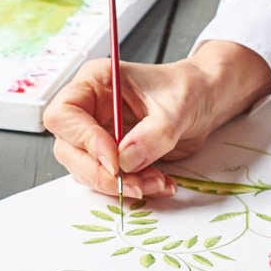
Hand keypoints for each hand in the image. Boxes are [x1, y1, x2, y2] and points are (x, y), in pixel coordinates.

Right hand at [43, 40, 270, 199]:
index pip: (64, 114)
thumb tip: (126, 161)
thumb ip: (153, 134)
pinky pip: (110, 180)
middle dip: (100, 173)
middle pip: (68, 149)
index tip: (114, 160)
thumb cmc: (188, 89)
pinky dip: (133, 188)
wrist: (206, 100)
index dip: (83, 140)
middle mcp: (90, 109)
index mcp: (95, 83)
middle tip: (135, 185)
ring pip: (87, 170)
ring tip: (157, 182)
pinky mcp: (112, 157)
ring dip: (119, 185)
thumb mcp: (177, 107)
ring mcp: (98, 135)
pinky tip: (160, 182)